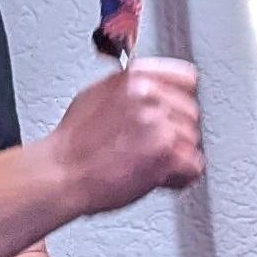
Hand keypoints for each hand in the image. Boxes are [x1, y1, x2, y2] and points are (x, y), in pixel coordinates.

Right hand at [49, 59, 203, 216]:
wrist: (62, 173)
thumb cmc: (73, 143)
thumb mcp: (97, 95)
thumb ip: (129, 88)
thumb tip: (148, 87)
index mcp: (135, 77)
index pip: (185, 78)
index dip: (180, 99)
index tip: (175, 112)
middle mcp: (149, 96)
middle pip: (190, 112)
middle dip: (176, 132)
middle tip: (152, 147)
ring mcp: (160, 125)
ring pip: (192, 140)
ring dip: (176, 156)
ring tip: (147, 164)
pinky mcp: (167, 154)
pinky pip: (194, 167)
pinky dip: (179, 178)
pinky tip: (158, 178)